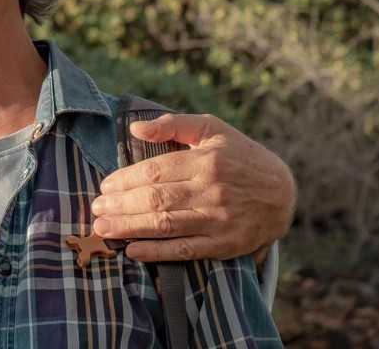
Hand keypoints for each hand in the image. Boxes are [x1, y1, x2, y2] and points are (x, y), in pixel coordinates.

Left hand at [90, 114, 295, 261]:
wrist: (282, 192)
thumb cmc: (239, 155)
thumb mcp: (211, 129)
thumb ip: (172, 124)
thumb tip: (135, 128)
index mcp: (206, 160)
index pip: (155, 172)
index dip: (125, 180)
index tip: (105, 187)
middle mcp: (211, 190)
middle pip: (156, 200)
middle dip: (120, 206)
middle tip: (96, 211)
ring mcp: (218, 220)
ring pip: (166, 225)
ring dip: (129, 229)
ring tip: (103, 230)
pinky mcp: (225, 244)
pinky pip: (185, 250)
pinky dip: (157, 253)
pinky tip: (133, 251)